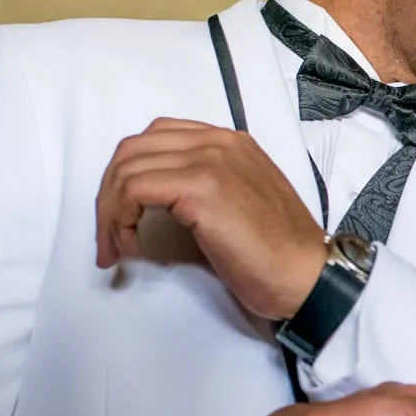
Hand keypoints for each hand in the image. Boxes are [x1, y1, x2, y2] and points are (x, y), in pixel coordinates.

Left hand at [95, 118, 327, 319]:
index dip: (128, 178)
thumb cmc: (275, 255)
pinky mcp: (202, 187)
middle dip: (109, 194)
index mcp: (229, 142)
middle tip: (109, 237)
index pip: (156, 139)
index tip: (122, 220)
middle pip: (133, 149)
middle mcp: (219, 142)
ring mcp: (211, 160)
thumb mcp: (237, 204)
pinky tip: (128, 247)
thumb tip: (148, 203)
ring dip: (108, 212)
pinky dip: (117, 220)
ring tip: (115, 249)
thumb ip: (201, 187)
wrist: (306, 277)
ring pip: (127, 168)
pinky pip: (133, 190)